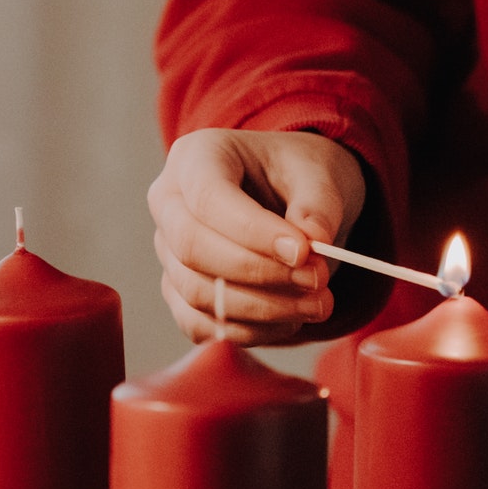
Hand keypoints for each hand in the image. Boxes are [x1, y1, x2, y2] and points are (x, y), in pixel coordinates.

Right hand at [147, 128, 365, 343]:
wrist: (290, 197)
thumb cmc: (297, 175)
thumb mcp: (319, 173)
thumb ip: (318, 205)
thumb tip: (314, 242)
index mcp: (196, 157)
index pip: (208, 198)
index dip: (254, 231)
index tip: (304, 252)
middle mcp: (169, 203)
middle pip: (192, 248)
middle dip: (260, 273)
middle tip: (317, 280)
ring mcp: (169, 251)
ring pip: (197, 292)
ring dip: (262, 309)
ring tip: (317, 303)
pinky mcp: (179, 292)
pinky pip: (200, 324)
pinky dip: (249, 331)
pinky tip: (290, 320)